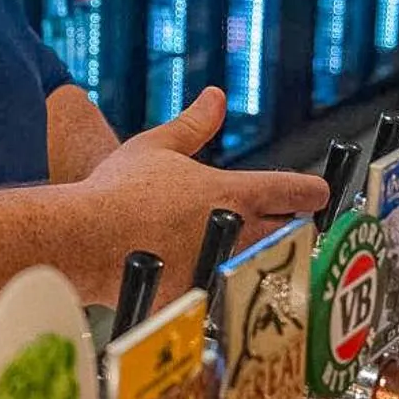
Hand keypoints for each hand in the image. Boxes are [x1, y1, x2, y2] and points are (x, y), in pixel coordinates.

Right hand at [79, 88, 329, 299]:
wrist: (84, 243)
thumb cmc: (116, 191)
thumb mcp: (156, 146)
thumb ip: (193, 124)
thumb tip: (215, 97)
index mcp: (237, 192)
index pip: (299, 191)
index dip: (312, 190)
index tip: (314, 193)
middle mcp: (242, 234)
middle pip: (295, 234)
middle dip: (294, 227)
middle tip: (283, 222)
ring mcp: (225, 271)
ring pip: (266, 267)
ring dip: (265, 259)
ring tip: (248, 253)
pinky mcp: (203, 301)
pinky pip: (229, 296)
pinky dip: (227, 288)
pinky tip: (210, 282)